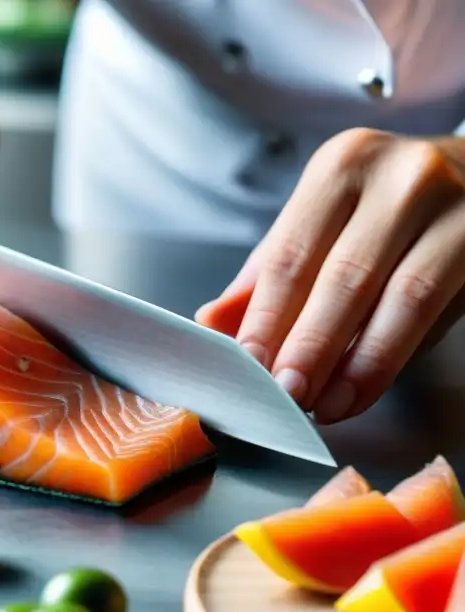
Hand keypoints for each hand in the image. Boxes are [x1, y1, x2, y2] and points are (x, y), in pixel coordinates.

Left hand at [196, 128, 464, 423]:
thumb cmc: (385, 209)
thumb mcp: (322, 225)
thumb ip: (269, 273)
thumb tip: (211, 321)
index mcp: (342, 167)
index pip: (292, 254)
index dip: (266, 317)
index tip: (247, 366)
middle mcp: (400, 177)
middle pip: (344, 277)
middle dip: (309, 346)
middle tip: (285, 394)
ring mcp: (455, 206)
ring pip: (402, 297)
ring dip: (356, 364)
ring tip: (324, 404)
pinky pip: (438, 311)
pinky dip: (392, 358)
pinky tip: (362, 389)